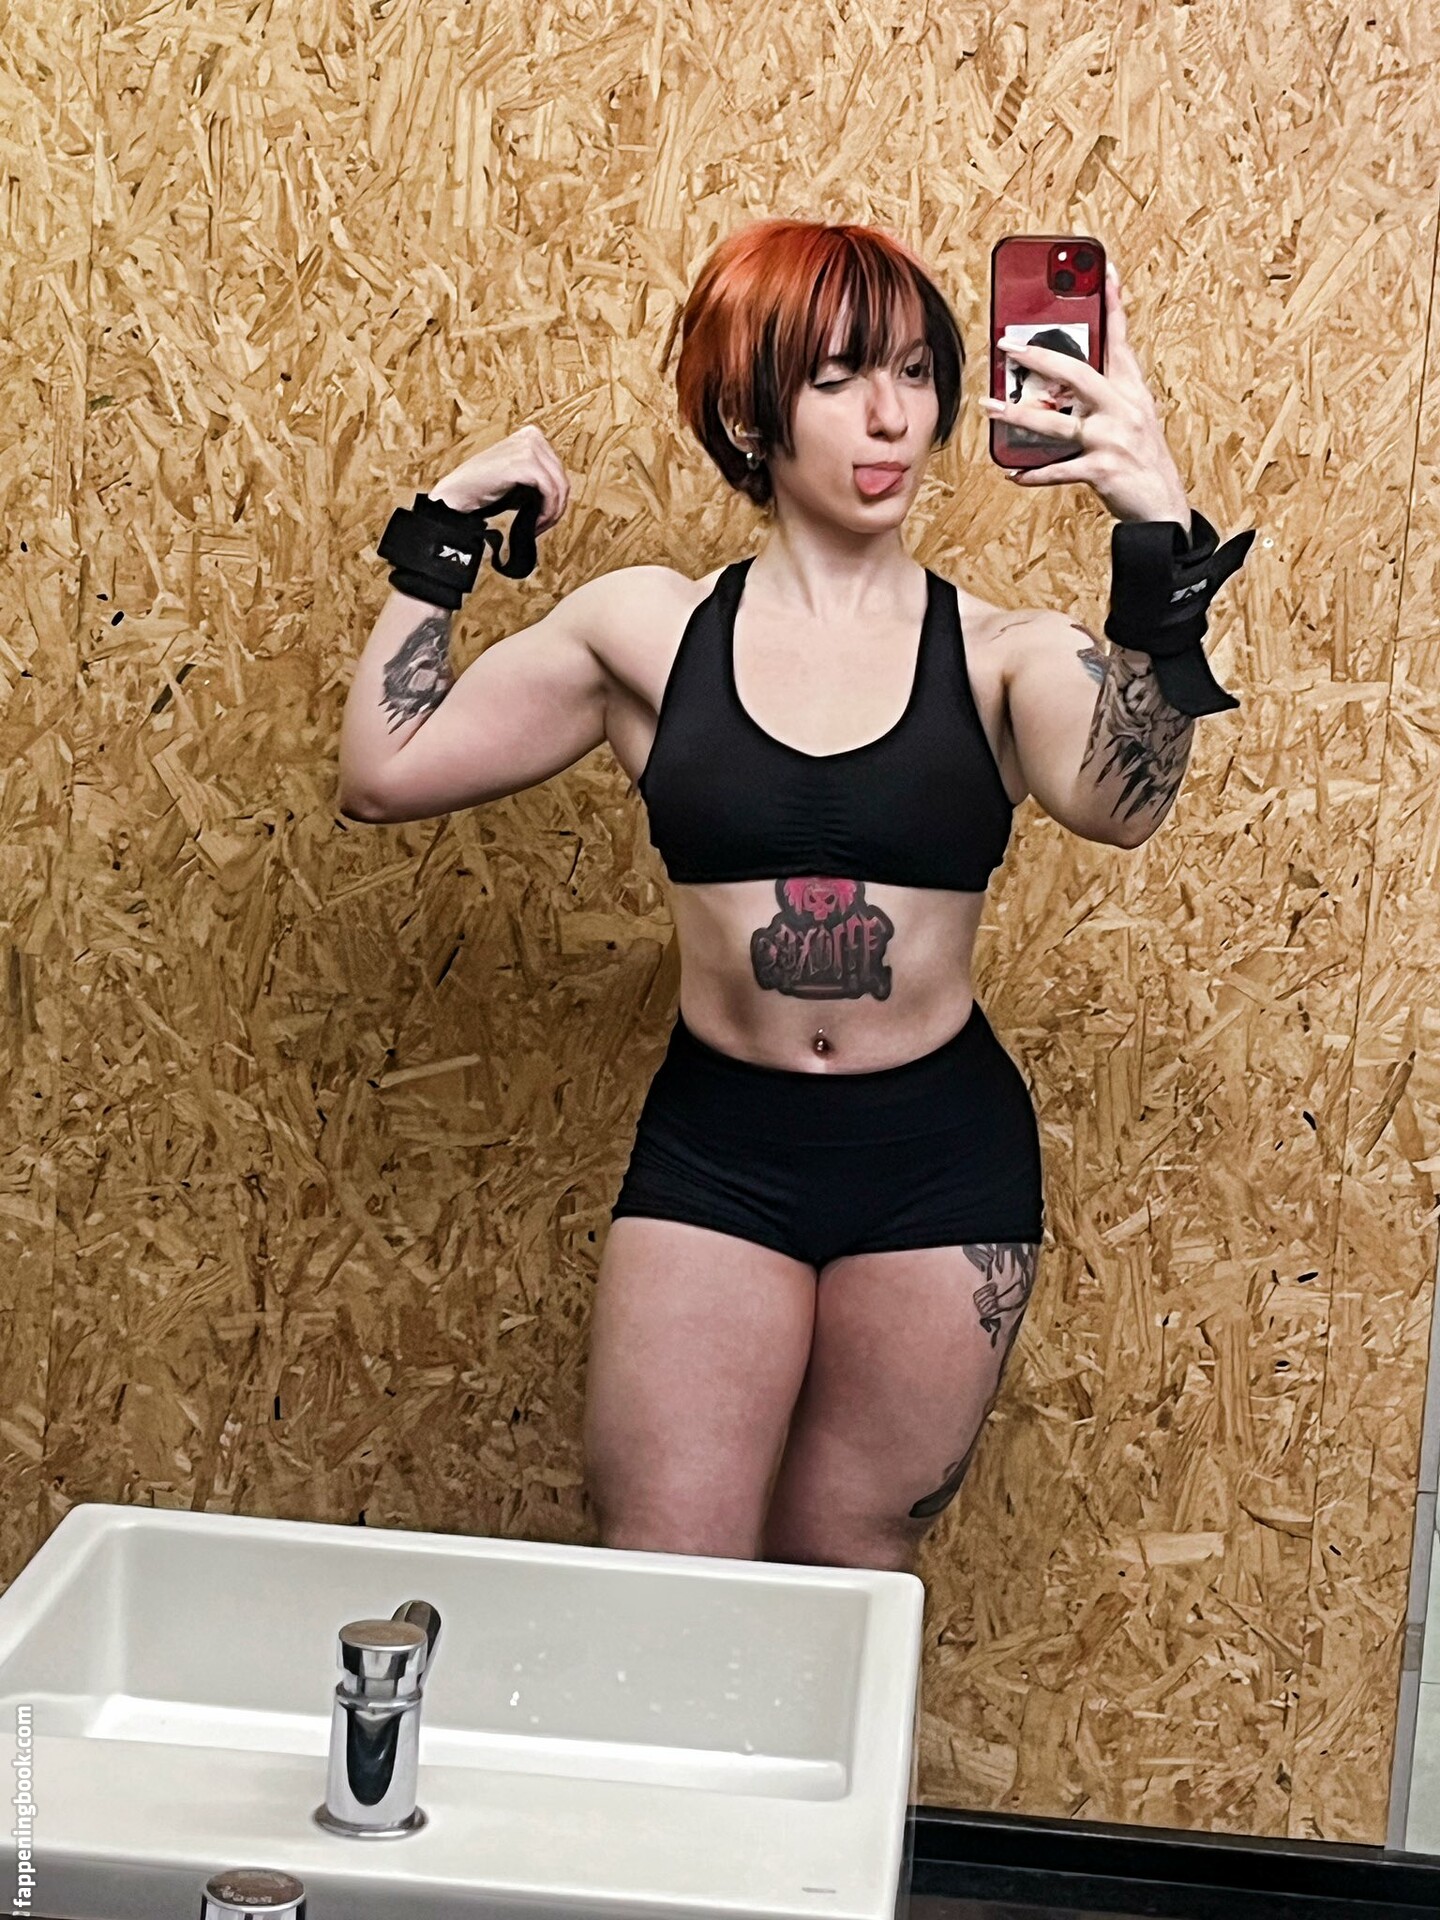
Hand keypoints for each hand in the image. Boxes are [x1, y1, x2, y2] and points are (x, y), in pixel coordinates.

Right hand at [426, 424, 571, 531]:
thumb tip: (561, 499)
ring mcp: (528, 447)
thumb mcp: (519, 479)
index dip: (555, 499)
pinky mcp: (524, 462)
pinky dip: (546, 512)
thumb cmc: (485, 488)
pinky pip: (550, 491)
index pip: (558, 472)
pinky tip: (534, 523)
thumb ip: (539, 481)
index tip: (543, 518)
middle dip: (555, 509)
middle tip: (541, 526)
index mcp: (532, 436)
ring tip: (537, 527)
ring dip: (551, 513)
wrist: (458, 493)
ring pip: (559, 487)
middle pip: (561, 479)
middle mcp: (532, 436)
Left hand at [979, 262, 1191, 528]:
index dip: (1113, 303)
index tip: (1104, 269)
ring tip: (991, 407)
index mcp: (1131, 390)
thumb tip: (1058, 378)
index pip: (1120, 339)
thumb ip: (1103, 393)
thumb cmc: (1141, 460)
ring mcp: (1113, 439)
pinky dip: (1033, 474)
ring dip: (1019, 416)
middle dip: (1039, 357)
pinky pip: (1059, 470)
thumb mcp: (1132, 418)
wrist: (1163, 509)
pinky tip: (1013, 473)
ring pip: (1057, 422)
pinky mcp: (1103, 471)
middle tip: (1007, 346)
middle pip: (1077, 373)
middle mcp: (1123, 408)